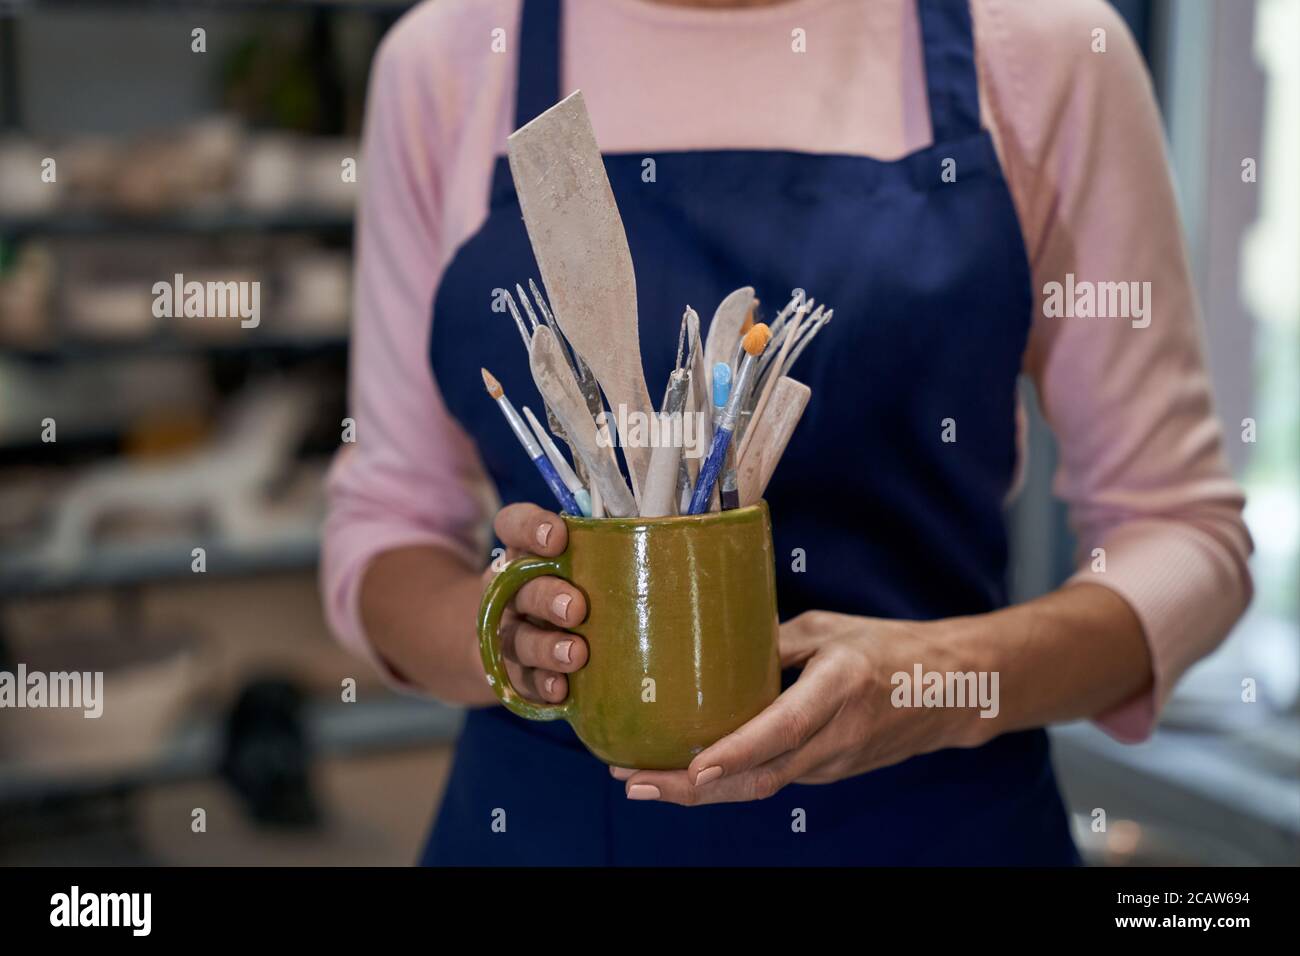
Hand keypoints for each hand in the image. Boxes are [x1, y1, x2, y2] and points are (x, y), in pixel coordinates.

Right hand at [482, 503, 588, 704]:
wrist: (516, 648)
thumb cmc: (571, 592)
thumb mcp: (582, 567)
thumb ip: (607, 556)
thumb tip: (670, 553)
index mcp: (523, 552)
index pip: (513, 525)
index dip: (530, 527)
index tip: (557, 538)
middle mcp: (509, 590)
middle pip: (518, 585)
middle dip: (547, 595)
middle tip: (576, 607)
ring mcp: (508, 632)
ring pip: (518, 636)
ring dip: (546, 646)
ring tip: (576, 654)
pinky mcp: (513, 672)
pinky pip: (522, 679)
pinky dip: (542, 684)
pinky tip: (561, 689)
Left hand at [612, 610, 978, 803]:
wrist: (952, 691)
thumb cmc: (889, 648)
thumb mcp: (830, 628)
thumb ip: (773, 641)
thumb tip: (708, 643)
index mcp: (841, 687)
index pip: (784, 729)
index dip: (736, 751)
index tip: (692, 766)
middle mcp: (837, 735)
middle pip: (761, 777)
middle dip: (692, 788)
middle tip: (634, 781)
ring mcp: (835, 764)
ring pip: (762, 786)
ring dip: (702, 790)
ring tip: (643, 778)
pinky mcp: (829, 774)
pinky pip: (773, 780)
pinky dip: (729, 782)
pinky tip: (688, 772)